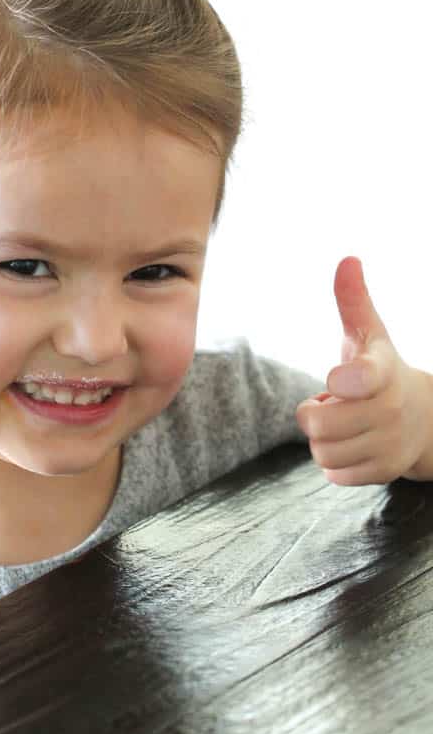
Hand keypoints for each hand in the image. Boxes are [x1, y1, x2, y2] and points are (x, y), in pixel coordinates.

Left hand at [296, 256, 432, 484]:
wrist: (422, 416)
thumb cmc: (379, 369)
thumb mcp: (368, 333)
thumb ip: (353, 299)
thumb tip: (348, 260)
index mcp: (384, 370)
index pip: (365, 377)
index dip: (345, 381)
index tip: (335, 381)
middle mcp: (392, 408)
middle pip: (320, 425)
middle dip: (312, 413)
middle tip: (330, 403)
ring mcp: (391, 442)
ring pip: (324, 452)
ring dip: (322, 439)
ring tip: (342, 422)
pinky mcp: (385, 470)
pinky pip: (335, 473)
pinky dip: (334, 462)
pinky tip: (350, 443)